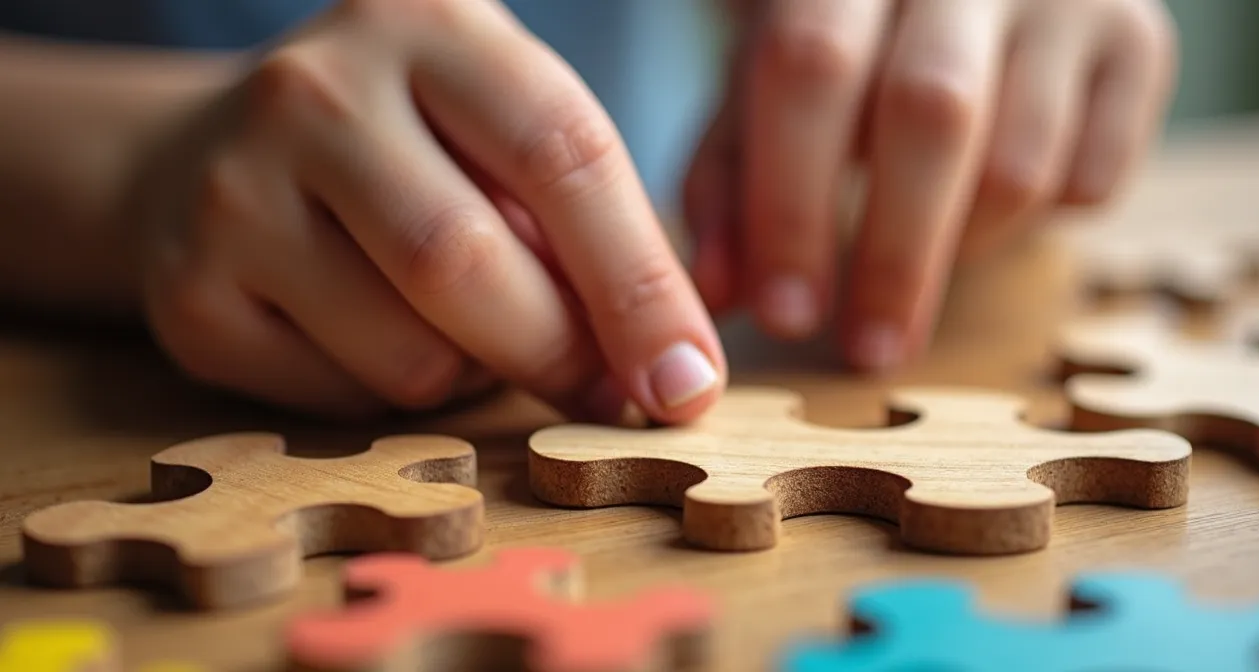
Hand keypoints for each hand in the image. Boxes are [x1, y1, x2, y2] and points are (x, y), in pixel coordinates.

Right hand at [132, 0, 724, 421]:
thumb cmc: (411, 156)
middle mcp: (315, 89)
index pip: (561, 153)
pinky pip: (341, 399)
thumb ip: (587, 224)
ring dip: (475, 378)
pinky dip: (396, 400)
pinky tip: (383, 343)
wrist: (213, 160)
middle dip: (561, 353)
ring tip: (470, 336)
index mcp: (426, 24)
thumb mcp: (502, 140)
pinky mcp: (187, 292)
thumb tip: (669, 367)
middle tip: (607, 394)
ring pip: (409, 353)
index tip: (690, 378)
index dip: (640, 284)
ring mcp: (232, 188)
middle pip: (467, 263)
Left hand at [684, 0, 1176, 369]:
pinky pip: (1094, 179)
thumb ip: (729, 177)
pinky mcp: (1141, 40)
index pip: (810, 68)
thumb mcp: (762, 85)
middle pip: (933, 113)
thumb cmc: (840, 43)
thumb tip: (716, 294)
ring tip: (922, 246)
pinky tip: (990, 199)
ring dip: (963, 242)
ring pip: (1021, 163)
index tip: (787, 315)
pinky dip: (1038, 222)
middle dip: (894, 255)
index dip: (793, 203)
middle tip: (870, 351)